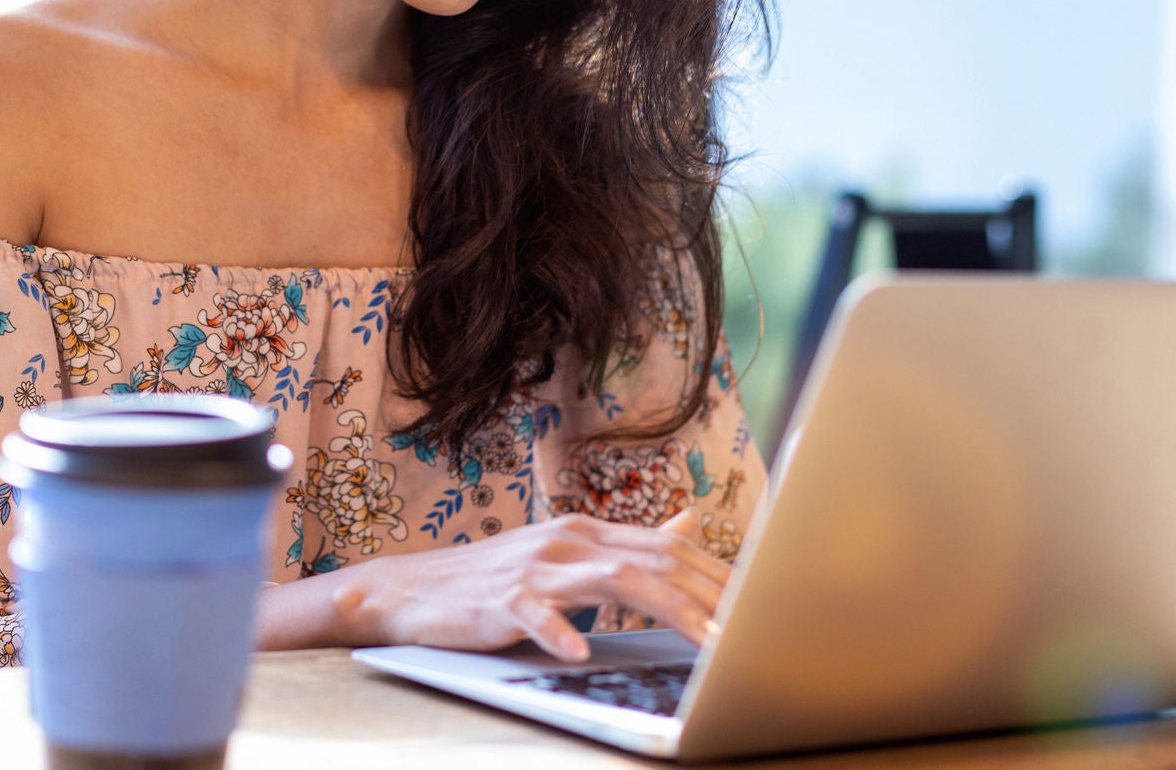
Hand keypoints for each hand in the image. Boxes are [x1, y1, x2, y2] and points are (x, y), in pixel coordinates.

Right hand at [331, 508, 729, 662]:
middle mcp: (570, 540)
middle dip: (714, 597)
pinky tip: (580, 654)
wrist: (411, 591)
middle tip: (756, 632)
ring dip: (670, 612)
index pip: (671, 550)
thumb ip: (629, 545)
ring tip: (710, 645)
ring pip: (616, 580)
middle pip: (656, 561)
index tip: (764, 607)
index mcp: (589, 532)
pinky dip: (559, 633)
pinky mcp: (500, 598)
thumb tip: (690, 520)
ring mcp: (536, 567)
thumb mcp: (568, 558)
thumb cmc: (494, 582)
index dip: (721, 577)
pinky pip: (535, 614)